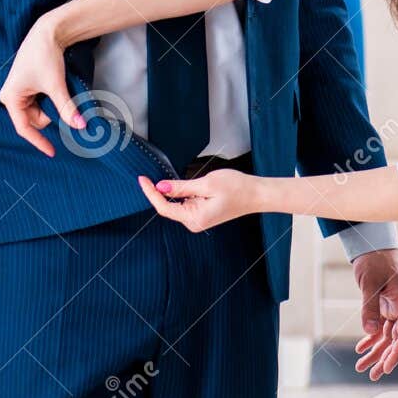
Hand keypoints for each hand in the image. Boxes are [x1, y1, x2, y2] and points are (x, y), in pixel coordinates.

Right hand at [0, 8, 86, 154]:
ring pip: (40, 112)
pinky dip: (51, 101)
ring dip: (52, 107)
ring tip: (57, 88)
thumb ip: (66, 108)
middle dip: (51, 115)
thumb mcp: (56, 85)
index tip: (52, 152)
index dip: (39, 141)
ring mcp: (20, 92)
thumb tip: (80, 126)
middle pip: (34, 120)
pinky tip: (55, 88)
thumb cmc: (45, 56)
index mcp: (11, 98)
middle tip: (62, 101)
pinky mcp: (29, 87)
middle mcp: (12, 96)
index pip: (24, 128)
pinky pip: (41, 103)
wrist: (48, 32)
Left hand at [137, 169, 256, 231]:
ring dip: (171, 192)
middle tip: (151, 175)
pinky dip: (180, 194)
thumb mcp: (206, 184)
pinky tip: (184, 185)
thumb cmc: (236, 188)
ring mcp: (198, 220)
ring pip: (175, 205)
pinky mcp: (201, 214)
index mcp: (194, 218)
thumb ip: (181, 187)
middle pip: (167, 208)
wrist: (255, 194)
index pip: (163, 207)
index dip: (150, 193)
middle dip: (159, 192)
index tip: (142, 179)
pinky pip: (184, 204)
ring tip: (177, 178)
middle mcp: (194, 223)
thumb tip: (161, 187)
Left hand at [353, 250, 397, 379]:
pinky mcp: (384, 307)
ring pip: (386, 337)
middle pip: (396, 340)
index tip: (386, 368)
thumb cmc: (375, 262)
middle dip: (384, 358)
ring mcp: (393, 308)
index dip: (397, 353)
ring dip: (375, 352)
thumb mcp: (370, 284)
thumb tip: (370, 331)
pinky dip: (370, 338)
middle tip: (372, 375)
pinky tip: (360, 349)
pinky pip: (379, 328)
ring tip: (361, 366)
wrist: (373, 247)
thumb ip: (369, 308)